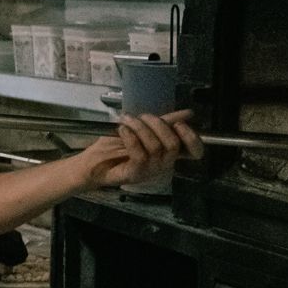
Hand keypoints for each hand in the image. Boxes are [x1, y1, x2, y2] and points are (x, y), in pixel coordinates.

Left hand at [74, 111, 202, 189]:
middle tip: (141, 117)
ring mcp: (151, 170)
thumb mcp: (143, 128)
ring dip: (140, 128)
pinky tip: (122, 130)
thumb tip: (188, 113)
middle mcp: (164, 163)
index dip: (192, 137)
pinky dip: (131, 137)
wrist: (92, 162)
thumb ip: (165, 122)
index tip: (179, 123)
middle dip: (157, 124)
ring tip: (126, 121)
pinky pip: (140, 154)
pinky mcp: (137, 174)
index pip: (194, 151)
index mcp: (168, 153)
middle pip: (173, 143)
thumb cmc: (116, 145)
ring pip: (156, 146)